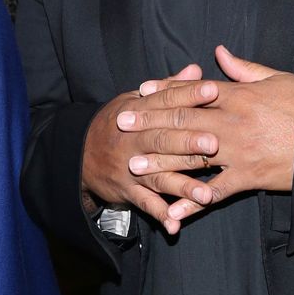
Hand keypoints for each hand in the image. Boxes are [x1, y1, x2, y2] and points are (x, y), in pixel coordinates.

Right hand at [81, 64, 203, 235]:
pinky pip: (145, 205)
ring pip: (159, 176)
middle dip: (187, 142)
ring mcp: (131, 168)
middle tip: (214, 143)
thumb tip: (195, 70)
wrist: (79, 154)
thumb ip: (169, 88)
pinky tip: (175, 225)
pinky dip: (160, 215)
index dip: (189, 96)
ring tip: (206, 194)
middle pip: (163, 139)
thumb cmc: (117, 124)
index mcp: (137, 113)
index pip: (165, 102)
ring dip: (182, 186)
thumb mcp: (135, 100)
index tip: (213, 91)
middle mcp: (134, 141)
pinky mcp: (128, 191)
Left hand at [123, 46, 293, 219]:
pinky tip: (170, 211)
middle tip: (123, 123)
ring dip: (160, 162)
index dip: (165, 90)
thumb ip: (245, 68)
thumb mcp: (278, 79)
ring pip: (191, 157)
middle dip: (151, 122)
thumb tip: (220, 52)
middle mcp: (233, 123)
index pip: (194, 91)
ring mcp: (238, 153)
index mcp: (240, 96)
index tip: (141, 91)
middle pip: (183, 120)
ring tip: (134, 165)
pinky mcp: (248, 178)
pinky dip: (191, 203)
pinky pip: (214, 193)